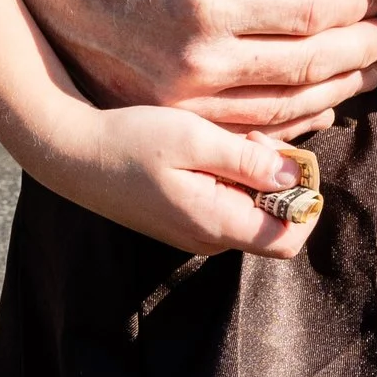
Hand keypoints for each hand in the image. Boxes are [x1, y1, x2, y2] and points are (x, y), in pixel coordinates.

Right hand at [9, 0, 376, 133]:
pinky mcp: (174, 120)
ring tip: (373, 69)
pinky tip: (325, 101)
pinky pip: (252, 132)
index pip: (313, 11)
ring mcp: (184, 100)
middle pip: (309, 64)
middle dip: (365, 50)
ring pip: (287, 106)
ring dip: (340, 88)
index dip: (359, 4)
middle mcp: (198, 59)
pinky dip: (298, 121)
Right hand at [35, 103, 330, 259]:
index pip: (289, 238)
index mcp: (216, 224)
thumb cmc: (130, 140)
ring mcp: (195, 232)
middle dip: (278, 179)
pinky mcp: (184, 219)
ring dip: (253, 174)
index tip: (291, 161)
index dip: (305, 201)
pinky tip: (208, 148)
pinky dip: (232, 177)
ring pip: (252, 209)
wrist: (71, 152)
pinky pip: (228, 204)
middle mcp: (209, 238)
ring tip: (224, 139)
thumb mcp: (194, 138)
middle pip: (275, 221)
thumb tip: (295, 177)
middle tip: (250, 138)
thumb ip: (249, 160)